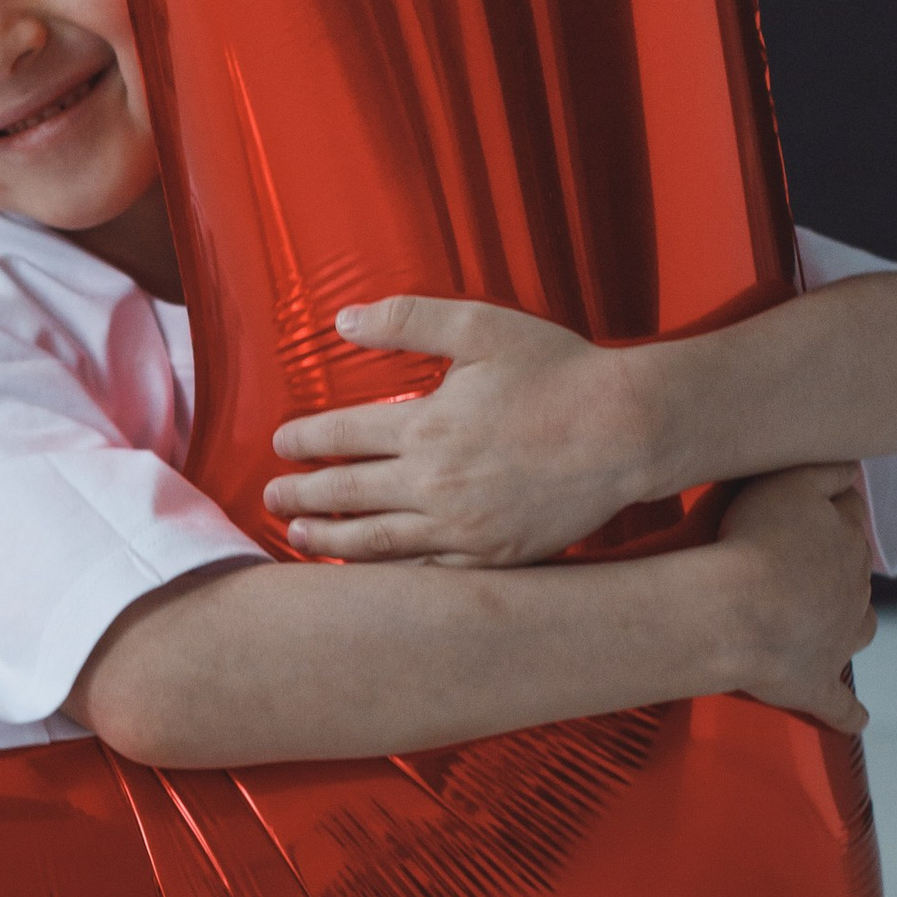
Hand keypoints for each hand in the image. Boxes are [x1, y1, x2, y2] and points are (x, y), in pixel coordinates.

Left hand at [264, 297, 661, 564]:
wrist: (626, 430)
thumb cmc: (559, 373)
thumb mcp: (482, 328)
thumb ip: (408, 319)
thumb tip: (342, 320)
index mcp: (425, 426)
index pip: (341, 436)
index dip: (303, 441)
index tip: (280, 444)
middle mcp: (433, 483)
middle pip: (345, 495)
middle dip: (300, 497)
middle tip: (270, 499)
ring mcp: (461, 528)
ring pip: (375, 543)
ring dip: (328, 542)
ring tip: (297, 540)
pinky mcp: (490, 558)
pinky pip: (423, 576)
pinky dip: (385, 577)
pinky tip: (364, 575)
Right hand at [710, 464, 878, 730]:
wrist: (734, 612)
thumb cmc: (752, 542)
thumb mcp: (787, 482)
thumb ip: (825, 470)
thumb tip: (854, 468)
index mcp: (846, 542)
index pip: (849, 517)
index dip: (831, 510)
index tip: (814, 509)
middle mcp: (851, 592)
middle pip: (854, 573)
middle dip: (837, 567)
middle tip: (802, 563)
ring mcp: (836, 642)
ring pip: (857, 629)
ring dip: (848, 626)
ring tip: (829, 624)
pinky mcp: (814, 684)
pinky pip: (839, 705)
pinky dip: (847, 712)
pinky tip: (854, 719)